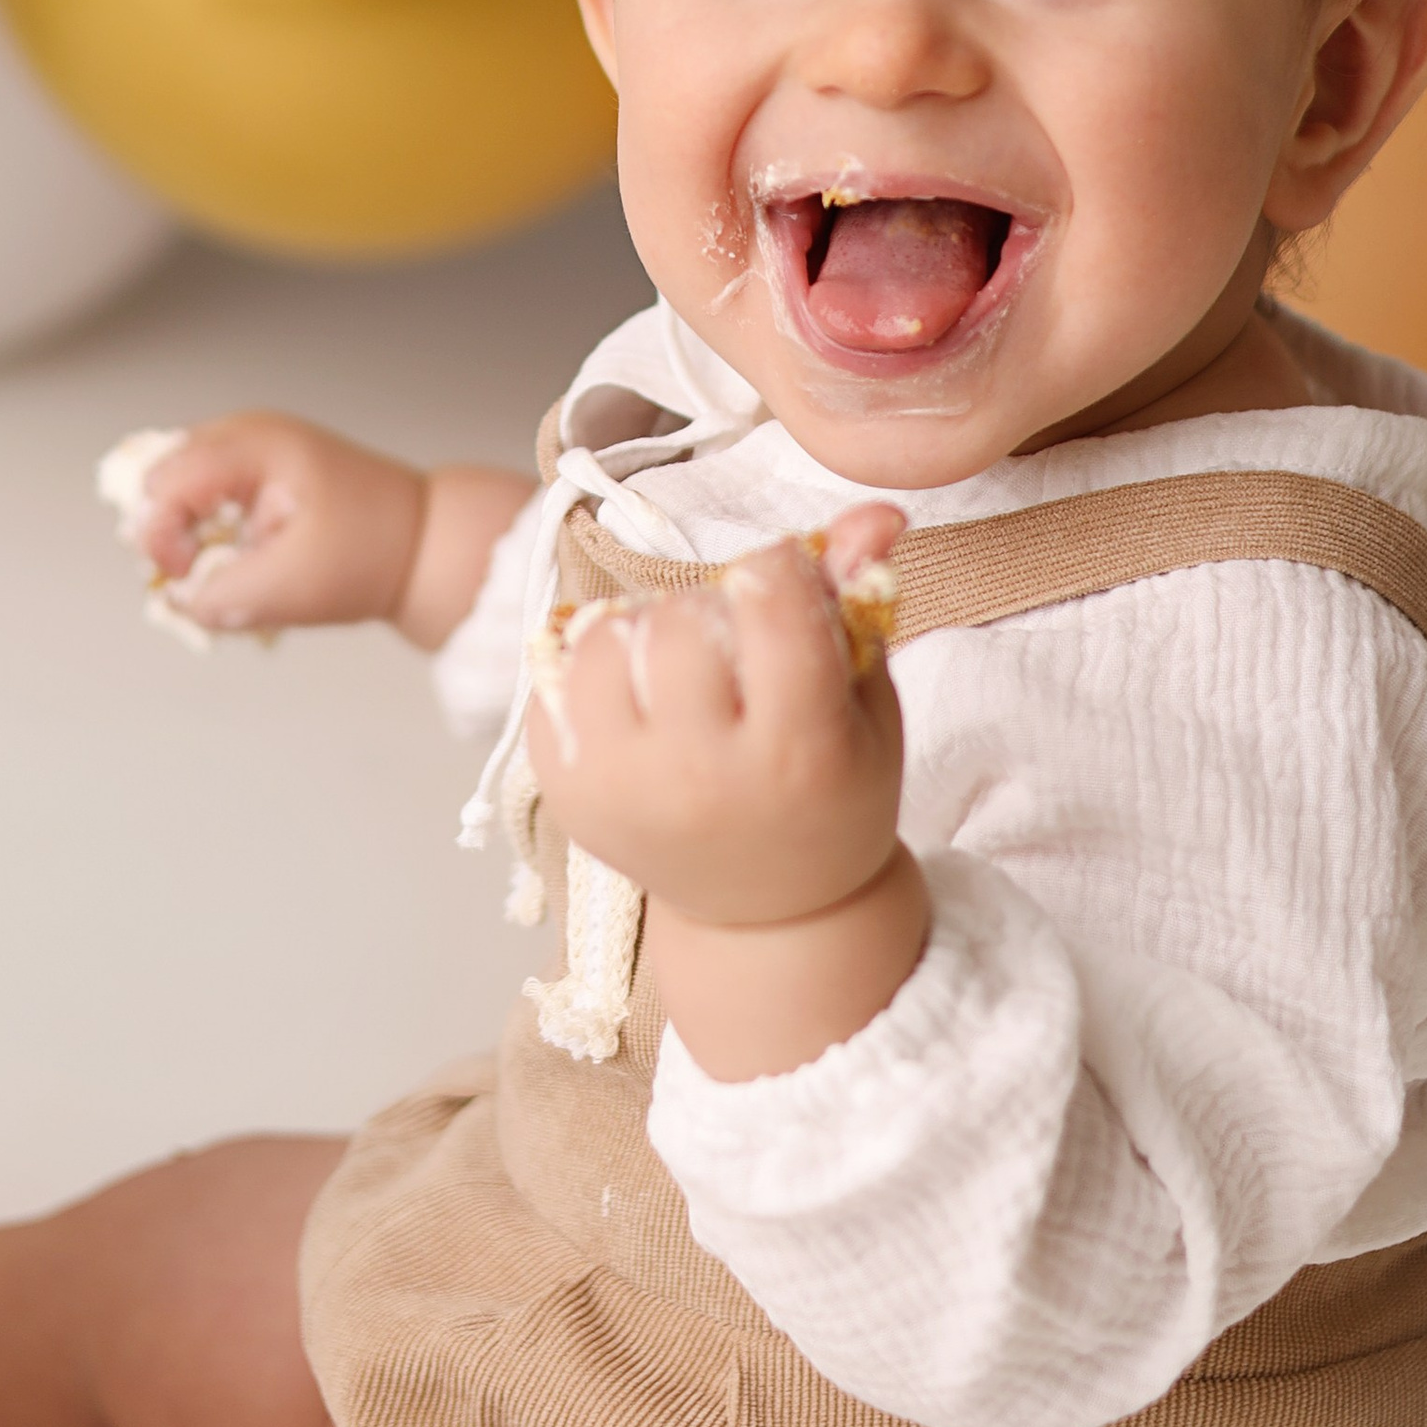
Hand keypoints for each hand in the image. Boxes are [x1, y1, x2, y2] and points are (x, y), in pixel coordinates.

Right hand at [121, 416, 426, 636]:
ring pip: (176, 487)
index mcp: (255, 446)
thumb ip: (223, 597)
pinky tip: (238, 557)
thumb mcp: (293, 587)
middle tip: (198, 575)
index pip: (166, 481)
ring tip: (223, 566)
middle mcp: (245, 434)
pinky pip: (202, 495)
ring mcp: (249, 449)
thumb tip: (177, 602)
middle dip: (166, 532)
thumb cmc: (372, 551)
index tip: (184, 576)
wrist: (423, 541)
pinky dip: (205, 531)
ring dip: (184, 533)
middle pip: (160, 476)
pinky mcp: (254, 471)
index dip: (159, 535)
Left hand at [525, 508, 906, 928]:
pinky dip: (589, 672)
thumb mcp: (866, 707)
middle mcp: (700, 777)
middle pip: (677, 622)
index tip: (779, 581)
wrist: (768, 912)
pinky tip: (632, 699)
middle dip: (704, 609)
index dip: (776, 570)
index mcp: (797, 753)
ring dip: (638, 631)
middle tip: (727, 638)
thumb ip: (857, 604)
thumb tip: (873, 514)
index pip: (770, 605)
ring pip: (602, 642)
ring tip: (673, 667)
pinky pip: (553, 684)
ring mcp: (621, 791)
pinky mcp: (566, 797)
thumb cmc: (830, 796)